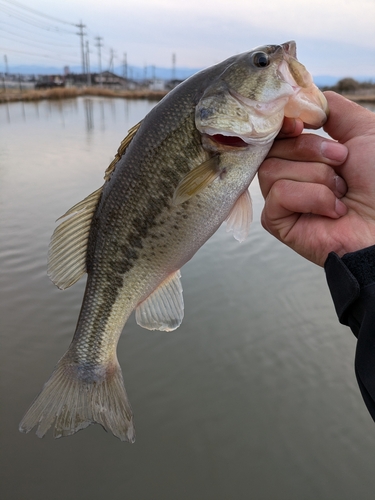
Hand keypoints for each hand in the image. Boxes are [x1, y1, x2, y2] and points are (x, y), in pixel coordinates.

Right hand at [259, 91, 374, 266]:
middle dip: (311, 150)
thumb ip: (331, 108)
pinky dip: (312, 198)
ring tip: (340, 193)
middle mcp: (290, 175)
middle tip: (342, 164)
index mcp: (305, 155)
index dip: (283, 125)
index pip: (275, 132)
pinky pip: (278, 195)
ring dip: (317, 177)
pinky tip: (333, 212)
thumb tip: (299, 100)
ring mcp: (282, 200)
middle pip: (271, 148)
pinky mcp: (278, 222)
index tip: (299, 125)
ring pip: (272, 170)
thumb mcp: (362, 130)